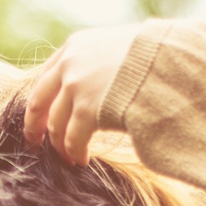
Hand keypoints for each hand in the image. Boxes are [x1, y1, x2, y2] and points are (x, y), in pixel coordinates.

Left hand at [24, 24, 142, 166]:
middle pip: (38, 102)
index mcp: (75, 46)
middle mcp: (70, 64)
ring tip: (70, 158)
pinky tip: (81, 160)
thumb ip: (99, 61)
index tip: (38, 117)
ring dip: (60, 145)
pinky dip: (74, 152)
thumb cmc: (155, 56)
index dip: (40, 101)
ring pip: (56, 125)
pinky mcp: (88, 109)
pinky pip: (72, 139)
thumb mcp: (118, 47)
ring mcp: (77, 86)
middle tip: (36, 144)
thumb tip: (98, 81)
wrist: (171, 60)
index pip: (45, 76)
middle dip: (34, 127)